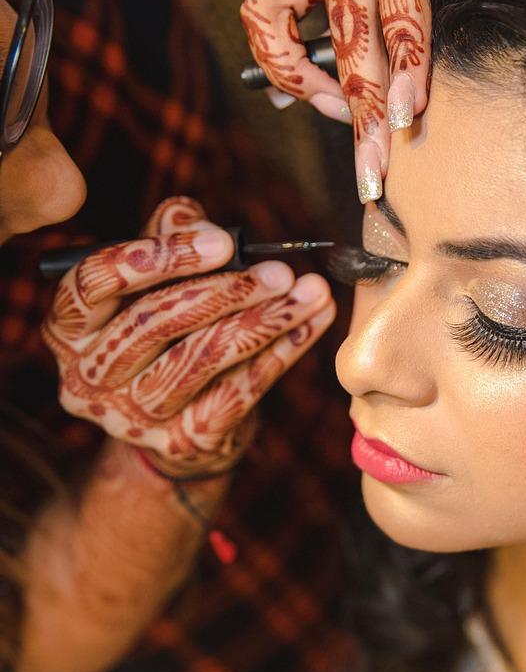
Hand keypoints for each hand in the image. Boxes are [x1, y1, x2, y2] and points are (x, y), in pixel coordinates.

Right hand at [42, 197, 334, 478]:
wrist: (181, 428)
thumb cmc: (167, 334)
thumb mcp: (157, 280)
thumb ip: (171, 237)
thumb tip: (205, 228)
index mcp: (70, 326)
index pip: (96, 281)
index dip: (160, 257)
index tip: (224, 243)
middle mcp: (88, 375)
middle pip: (153, 322)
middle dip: (226, 291)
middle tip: (280, 272)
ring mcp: (130, 417)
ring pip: (201, 359)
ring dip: (264, 322)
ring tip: (310, 294)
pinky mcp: (179, 443)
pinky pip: (237, 393)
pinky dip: (280, 355)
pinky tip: (308, 327)